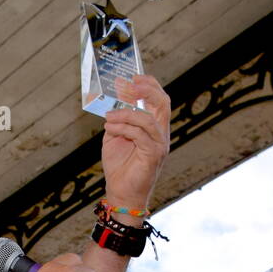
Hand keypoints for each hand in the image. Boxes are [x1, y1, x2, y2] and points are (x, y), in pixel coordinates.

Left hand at [101, 74, 170, 210]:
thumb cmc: (120, 167)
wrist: (121, 194)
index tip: (134, 77)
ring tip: (108, 118)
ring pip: (147, 119)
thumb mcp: (115, 137)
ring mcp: (160, 145)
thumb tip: (112, 104)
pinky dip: (123, 128)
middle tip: (129, 85)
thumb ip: (117, 120)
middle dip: (147, 90)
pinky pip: (140, 134)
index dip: (150, 85)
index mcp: (154, 128)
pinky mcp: (154, 155)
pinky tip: (111, 129)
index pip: (160, 100)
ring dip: (125, 114)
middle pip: (163, 103)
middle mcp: (161, 134)